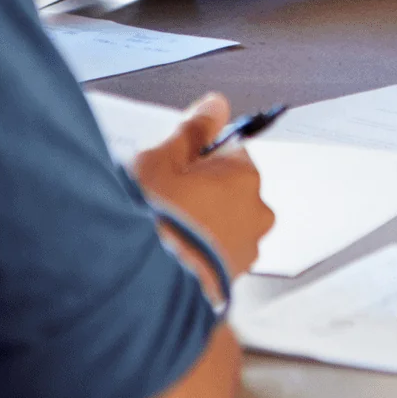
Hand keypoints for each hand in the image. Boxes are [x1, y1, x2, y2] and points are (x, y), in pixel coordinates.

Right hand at [129, 93, 273, 279]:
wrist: (140, 292)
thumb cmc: (150, 225)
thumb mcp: (159, 163)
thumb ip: (191, 132)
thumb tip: (215, 105)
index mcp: (244, 178)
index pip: (229, 151)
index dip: (196, 156)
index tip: (173, 166)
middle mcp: (255, 213)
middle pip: (228, 188)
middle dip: (200, 191)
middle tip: (162, 201)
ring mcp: (246, 250)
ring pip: (224, 223)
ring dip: (201, 224)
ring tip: (162, 233)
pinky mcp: (231, 280)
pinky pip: (216, 255)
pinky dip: (199, 253)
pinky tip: (170, 256)